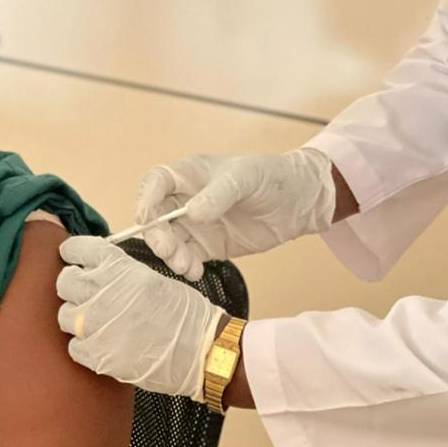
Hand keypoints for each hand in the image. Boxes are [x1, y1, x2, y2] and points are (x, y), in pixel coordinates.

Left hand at [56, 236, 222, 399]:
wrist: (202, 350)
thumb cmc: (183, 313)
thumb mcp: (149, 278)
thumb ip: (118, 272)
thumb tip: (94, 270)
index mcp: (117, 267)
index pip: (76, 249)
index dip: (72, 254)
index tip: (72, 259)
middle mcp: (101, 291)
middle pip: (63, 282)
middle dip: (73, 287)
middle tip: (87, 295)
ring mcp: (96, 324)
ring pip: (64, 315)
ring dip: (77, 318)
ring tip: (97, 323)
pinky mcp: (97, 355)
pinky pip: (72, 347)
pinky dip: (84, 347)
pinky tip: (101, 345)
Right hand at [135, 149, 336, 281]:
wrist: (301, 202)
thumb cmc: (272, 177)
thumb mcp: (245, 177)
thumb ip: (218, 195)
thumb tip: (192, 214)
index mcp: (189, 174)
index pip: (156, 183)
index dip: (145, 199)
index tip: (145, 218)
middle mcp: (186, 199)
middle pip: (156, 217)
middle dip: (157, 235)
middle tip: (169, 250)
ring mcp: (196, 224)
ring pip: (169, 241)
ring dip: (171, 255)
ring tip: (186, 265)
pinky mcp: (209, 245)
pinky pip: (188, 257)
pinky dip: (186, 266)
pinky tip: (194, 272)